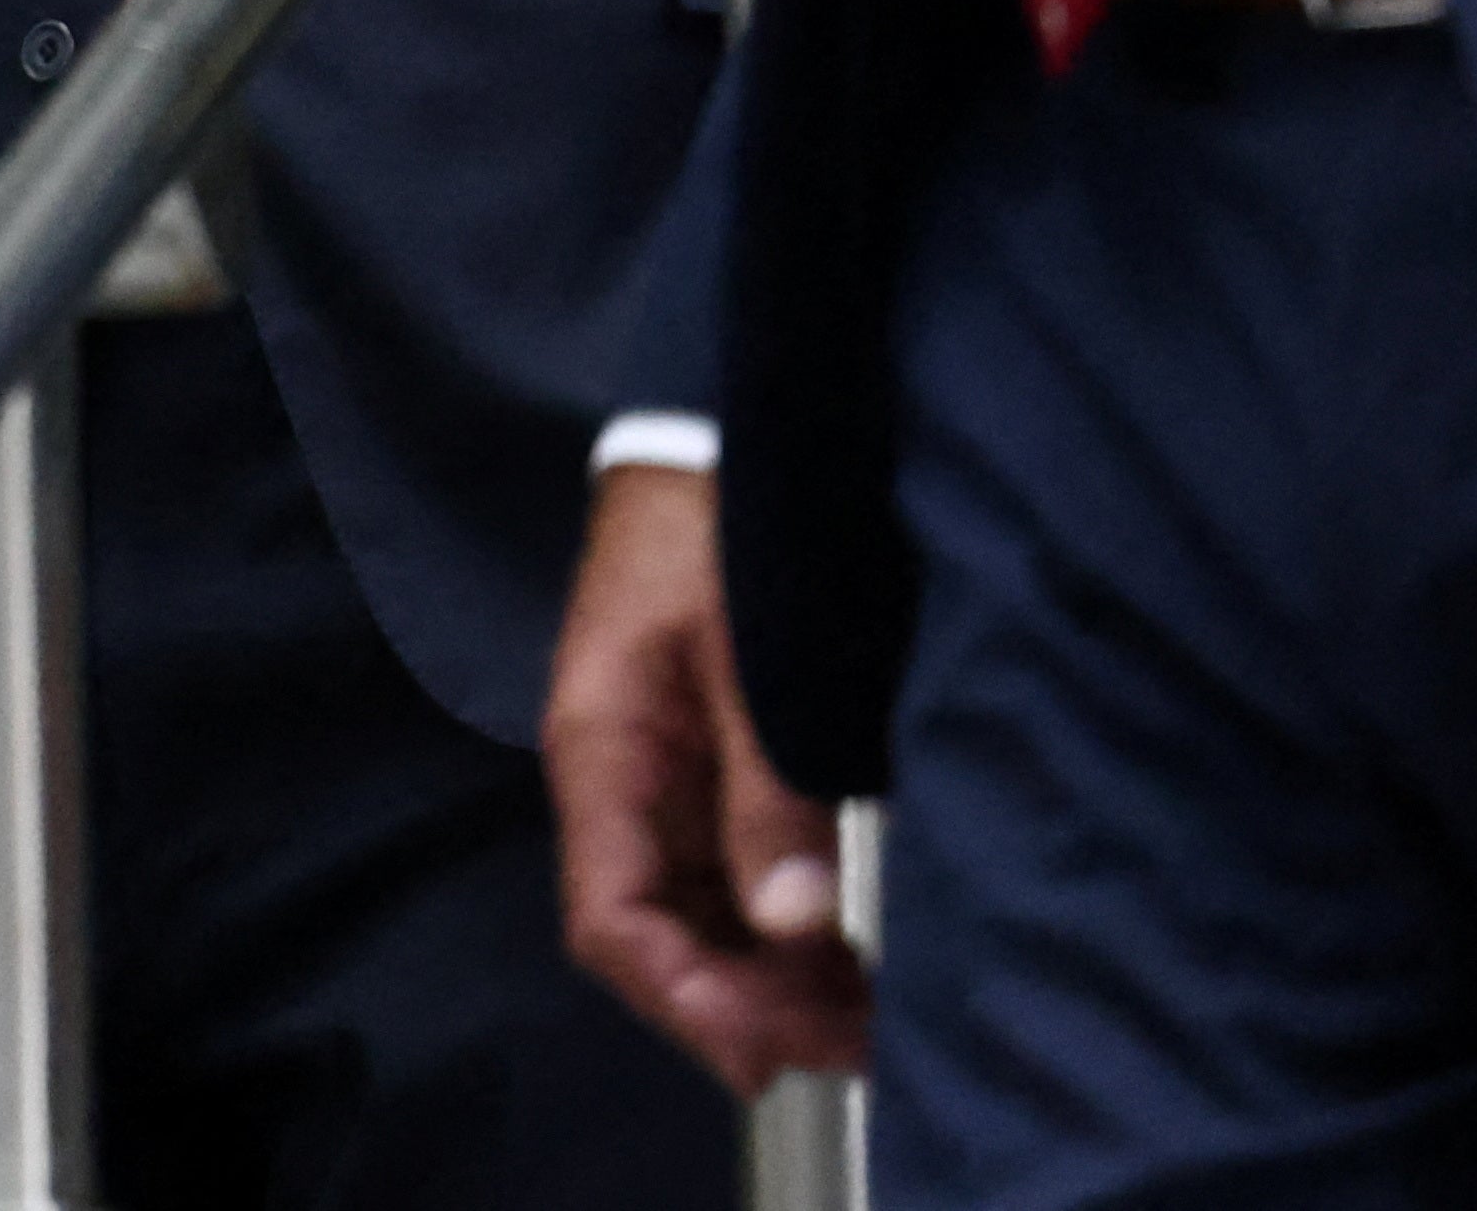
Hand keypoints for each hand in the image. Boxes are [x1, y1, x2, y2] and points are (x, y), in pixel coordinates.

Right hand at [546, 461, 864, 1090]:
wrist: (719, 424)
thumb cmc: (722, 520)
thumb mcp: (752, 652)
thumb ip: (769, 787)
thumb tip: (792, 922)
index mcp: (604, 754)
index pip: (614, 921)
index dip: (688, 1002)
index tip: (775, 1052)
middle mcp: (624, 780)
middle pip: (662, 935)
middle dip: (751, 1005)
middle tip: (861, 1044)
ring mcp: (668, 772)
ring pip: (704, 912)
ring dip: (775, 975)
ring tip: (872, 1015)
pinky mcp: (715, 756)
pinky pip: (737, 869)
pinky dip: (788, 923)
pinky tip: (850, 949)